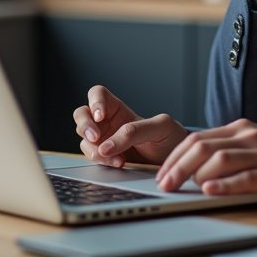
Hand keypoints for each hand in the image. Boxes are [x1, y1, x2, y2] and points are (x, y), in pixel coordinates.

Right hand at [73, 85, 188, 166]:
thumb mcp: (160, 127)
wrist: (174, 160)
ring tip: (116, 157)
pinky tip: (118, 162)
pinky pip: (92, 157)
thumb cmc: (169, 137)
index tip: (100, 115)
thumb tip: (107, 145)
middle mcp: (107, 122)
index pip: (97, 94)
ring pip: (84, 138)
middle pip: (81, 114)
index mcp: (119, 108)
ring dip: (94, 148)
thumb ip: (135, 130)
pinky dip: (102, 161)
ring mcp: (104, 140)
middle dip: (85, 125)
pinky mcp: (105, 157)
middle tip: (96, 137)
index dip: (94, 102)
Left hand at [154, 119, 256, 206]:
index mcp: (241, 129)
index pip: (197, 138)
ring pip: (220, 158)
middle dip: (177, 165)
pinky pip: (245, 177)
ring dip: (194, 174)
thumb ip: (229, 151)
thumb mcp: (255, 147)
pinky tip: (209, 190)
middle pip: (203, 146)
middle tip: (163, 183)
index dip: (175, 156)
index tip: (161, 172)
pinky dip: (224, 184)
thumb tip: (193, 167)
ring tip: (179, 187)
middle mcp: (249, 137)